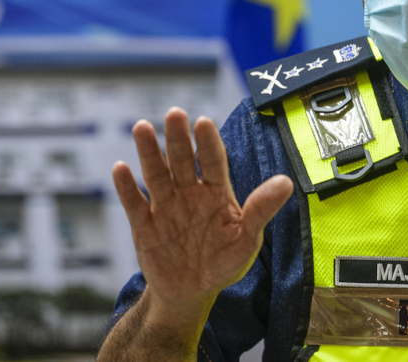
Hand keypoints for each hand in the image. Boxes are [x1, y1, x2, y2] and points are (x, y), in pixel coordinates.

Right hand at [111, 107, 293, 320]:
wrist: (191, 293)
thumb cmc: (223, 262)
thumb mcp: (247, 239)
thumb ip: (261, 209)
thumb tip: (286, 182)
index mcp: (215, 192)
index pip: (213, 161)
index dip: (209, 143)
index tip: (204, 122)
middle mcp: (189, 192)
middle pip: (182, 160)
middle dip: (178, 138)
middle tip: (175, 114)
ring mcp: (164, 206)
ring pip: (156, 174)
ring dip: (149, 152)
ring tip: (143, 127)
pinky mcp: (143, 225)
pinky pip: (134, 203)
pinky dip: (126, 187)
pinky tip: (120, 168)